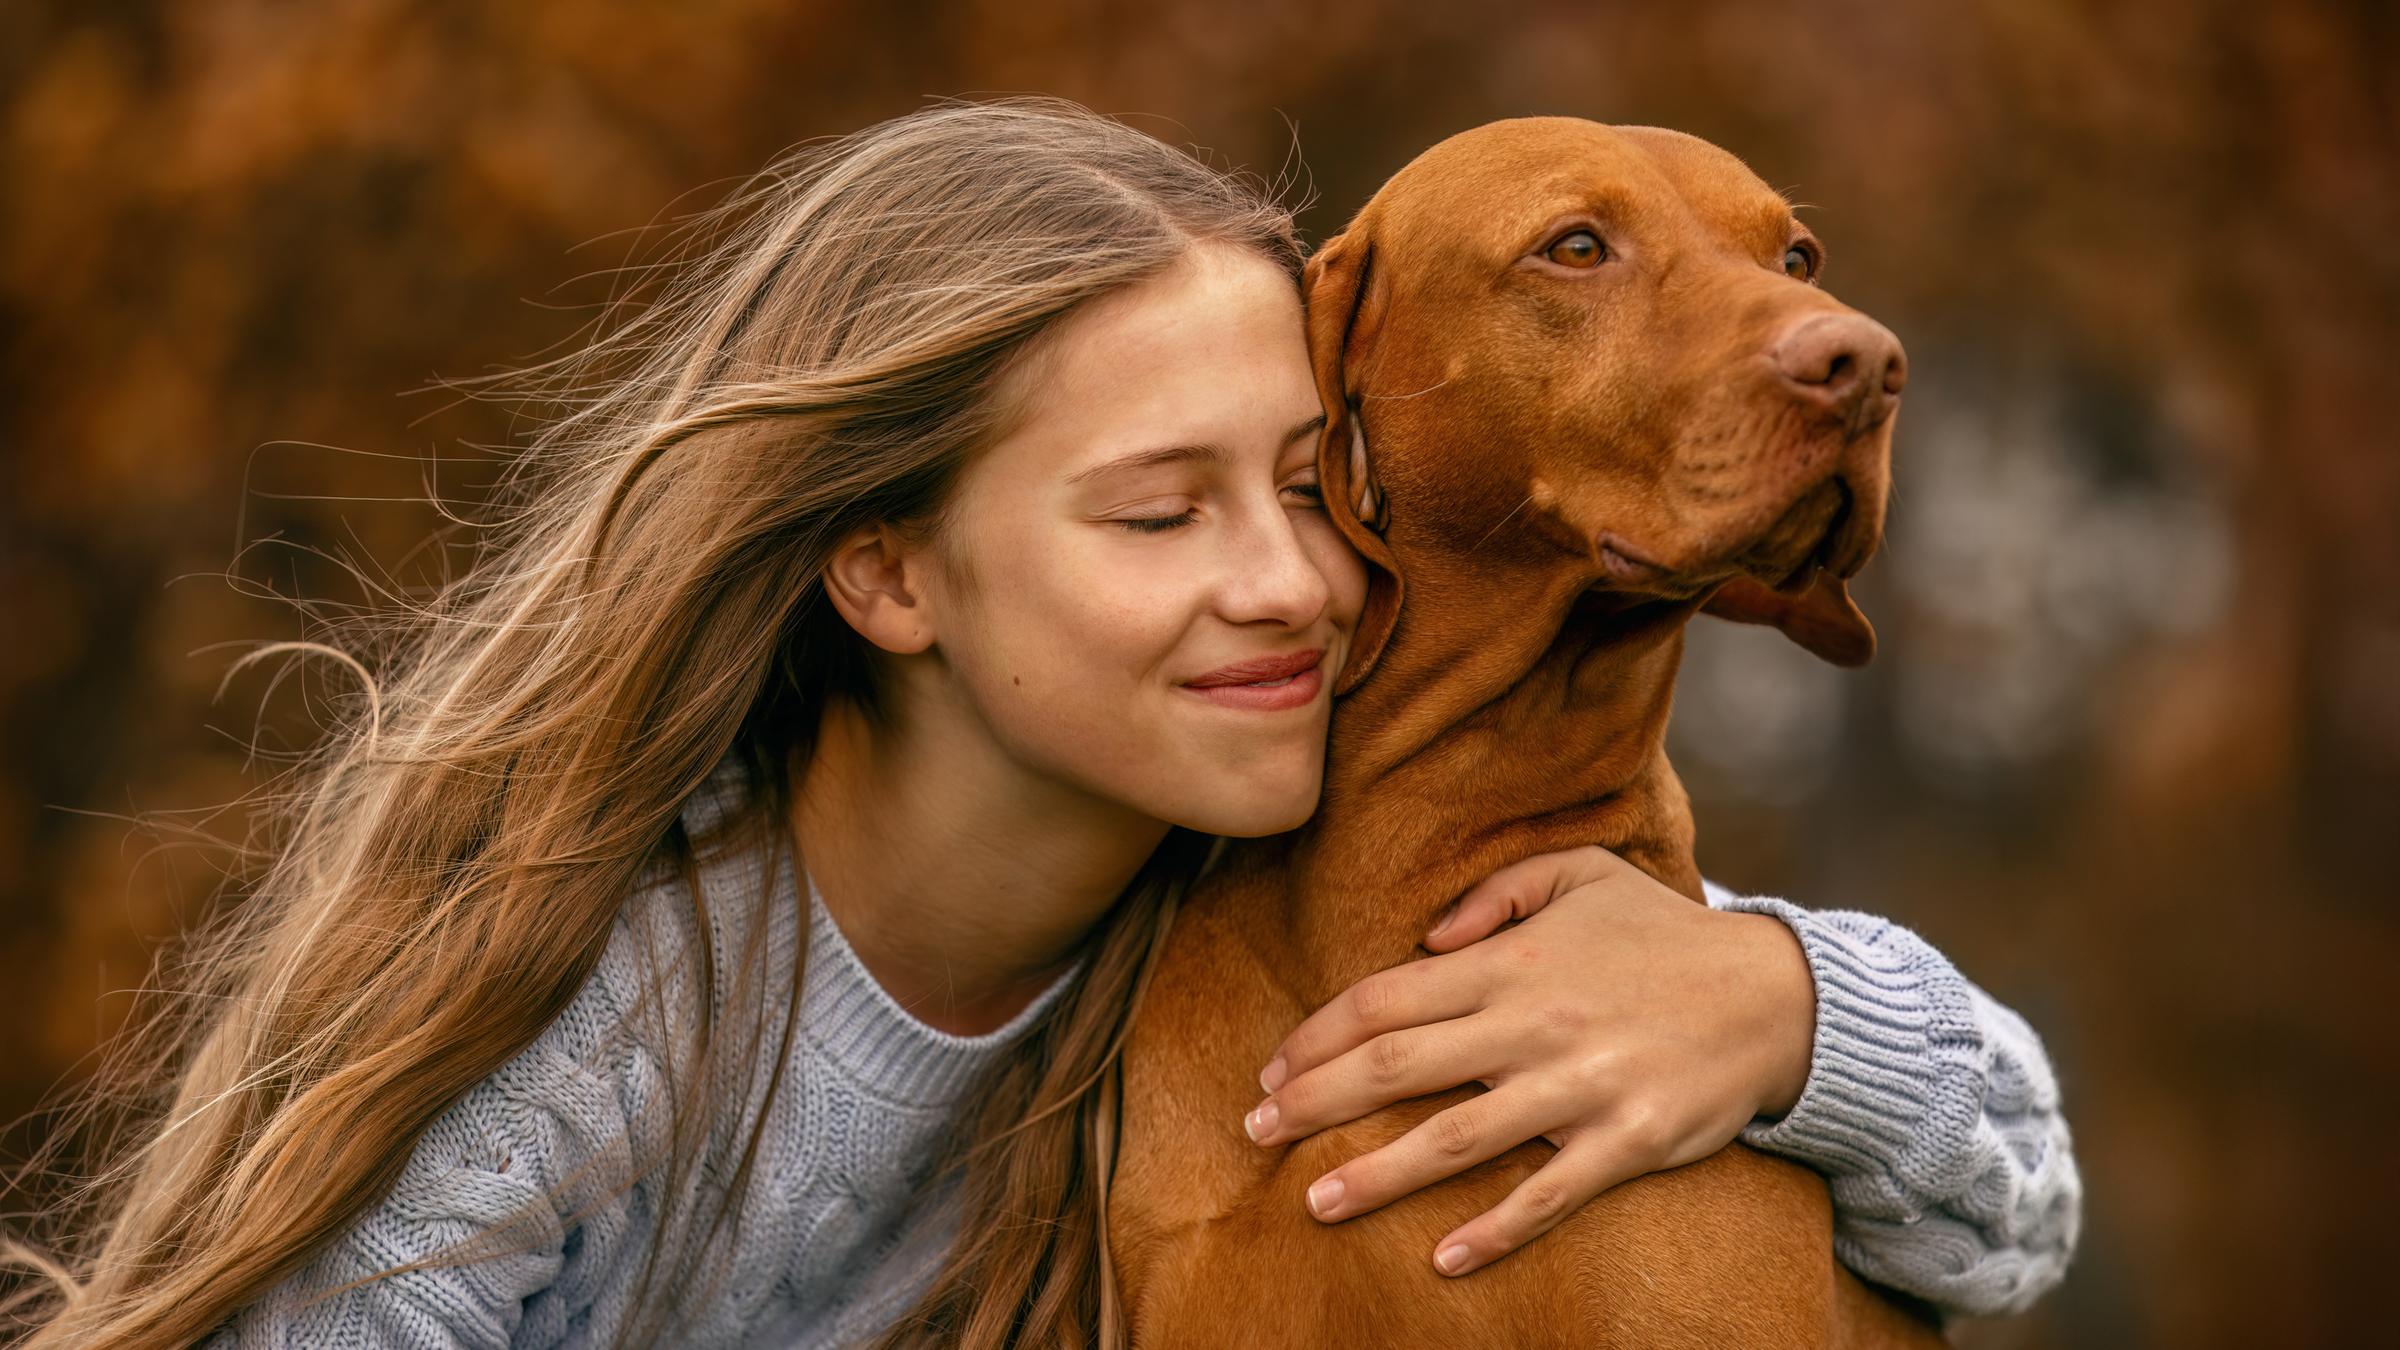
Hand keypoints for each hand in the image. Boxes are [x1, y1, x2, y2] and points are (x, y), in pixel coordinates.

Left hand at [1240, 845, 1816, 1276]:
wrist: (1777, 994)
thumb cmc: (1662, 934)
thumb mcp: (1579, 873)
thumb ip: (1495, 892)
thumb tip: (1423, 942)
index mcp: (1510, 961)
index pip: (1384, 998)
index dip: (1317, 1037)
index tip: (1270, 1072)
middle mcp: (1532, 1022)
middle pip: (1397, 1065)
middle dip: (1315, 1102)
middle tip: (1256, 1134)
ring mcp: (1579, 1085)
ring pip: (1455, 1137)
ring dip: (1377, 1173)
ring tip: (1315, 1202)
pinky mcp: (1627, 1140)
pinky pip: (1549, 1194)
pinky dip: (1494, 1229)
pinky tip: (1443, 1258)